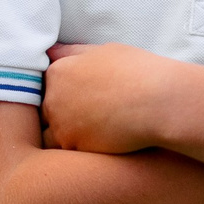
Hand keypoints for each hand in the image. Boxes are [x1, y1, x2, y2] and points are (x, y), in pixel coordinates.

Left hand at [40, 41, 186, 154]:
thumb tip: (53, 51)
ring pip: (50, 136)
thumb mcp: (104, 51)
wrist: (158, 102)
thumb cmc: (137, 71)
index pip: (45, 86)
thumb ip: (75, 53)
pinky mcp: (74, 147)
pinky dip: (79, 150)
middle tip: (90, 116)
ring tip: (93, 132)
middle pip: (45, 112)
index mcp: (58, 71)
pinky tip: (99, 143)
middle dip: (61, 115)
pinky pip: (67, 152)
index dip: (61, 93)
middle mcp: (52, 98)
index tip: (80, 98)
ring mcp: (61, 125)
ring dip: (66, 135)